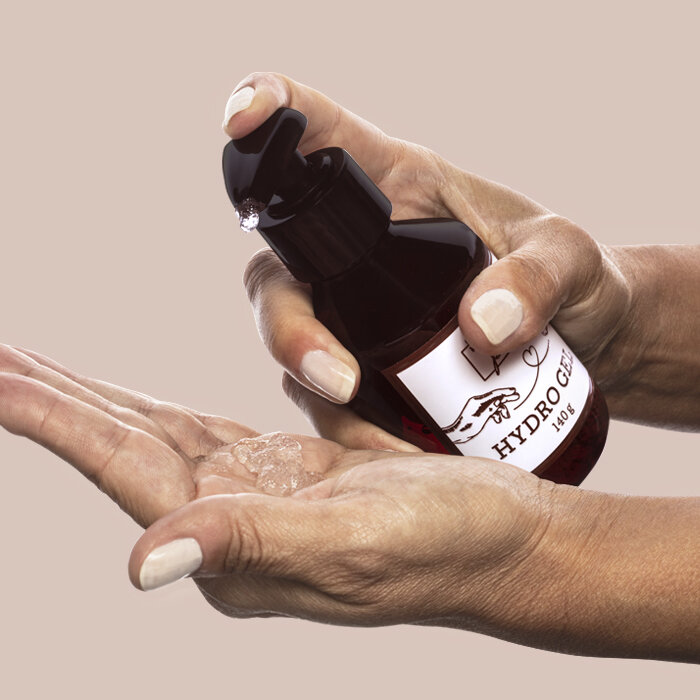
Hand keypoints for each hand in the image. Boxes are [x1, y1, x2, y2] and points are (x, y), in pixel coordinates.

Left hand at [0, 344, 545, 620]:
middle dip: (53, 401)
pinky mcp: (294, 474)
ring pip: (160, 436)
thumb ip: (253, 545)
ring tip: (38, 370)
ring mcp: (262, 496)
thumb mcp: (356, 540)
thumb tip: (145, 563)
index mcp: (237, 541)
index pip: (124, 469)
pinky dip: (165, 411)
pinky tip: (135, 402)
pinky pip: (211, 434)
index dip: (54, 421)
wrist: (505, 540)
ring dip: (97, 401)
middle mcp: (236, 521)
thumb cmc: (449, 545)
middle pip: (126, 448)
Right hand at [223, 73, 632, 449]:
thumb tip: (481, 324)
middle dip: (288, 328)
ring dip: (322, 395)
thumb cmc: (573, 280)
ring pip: (292, 345)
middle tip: (341, 382)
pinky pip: (327, 398)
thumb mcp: (571, 263)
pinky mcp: (361, 364)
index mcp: (394, 184)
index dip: (265, 110)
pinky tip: (398, 452)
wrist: (583, 342)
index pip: (315, 130)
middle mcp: (353, 247)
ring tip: (390, 442)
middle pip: (276, 275)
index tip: (243, 121)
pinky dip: (350, 428)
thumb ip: (540, 278)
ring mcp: (350, 311)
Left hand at [442, 387, 519, 441]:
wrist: (458, 433)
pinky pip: (490, 409)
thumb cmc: (467, 427)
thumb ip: (491, 408)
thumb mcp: (482, 417)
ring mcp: (478, 407)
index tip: (513, 391)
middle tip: (516, 396)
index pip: (494, 394)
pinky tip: (498, 419)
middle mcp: (478, 402)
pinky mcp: (479, 412)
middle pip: (495, 398)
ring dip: (501, 409)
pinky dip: (496, 413)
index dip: (505, 392)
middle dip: (506, 398)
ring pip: (494, 404)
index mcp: (477, 401)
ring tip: (506, 416)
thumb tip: (500, 400)